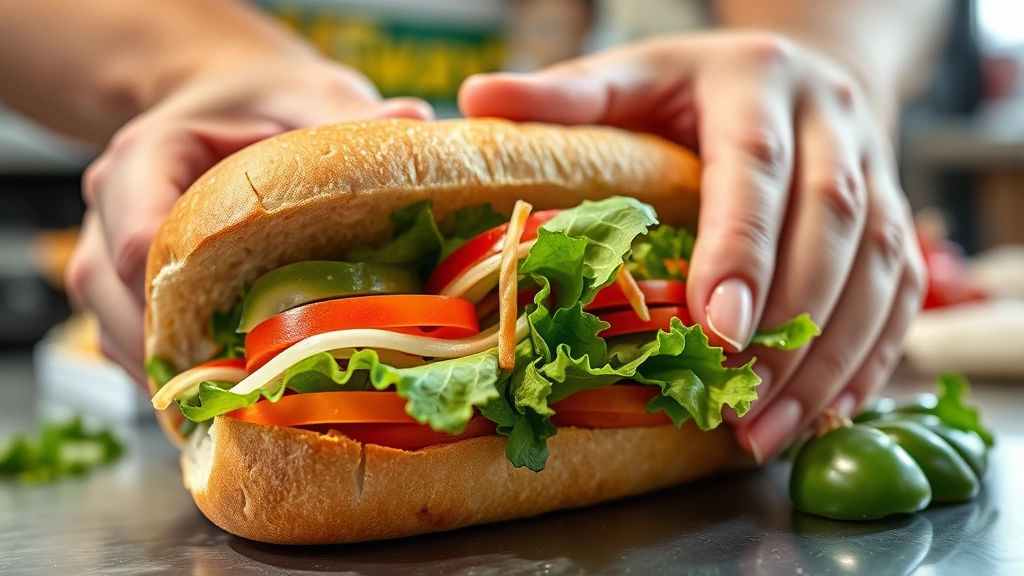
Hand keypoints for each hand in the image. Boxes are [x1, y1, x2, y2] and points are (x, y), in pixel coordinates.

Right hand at [66, 56, 432, 382]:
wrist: (230, 103)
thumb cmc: (270, 103)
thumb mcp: (313, 98)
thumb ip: (351, 116)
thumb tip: (416, 119)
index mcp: (144, 158)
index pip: (144, 246)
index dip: (193, 309)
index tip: (257, 352)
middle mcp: (108, 209)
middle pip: (119, 305)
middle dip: (185, 359)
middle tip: (257, 402)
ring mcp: (105, 253)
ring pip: (116, 336)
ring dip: (175, 379)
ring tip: (243, 410)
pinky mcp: (120, 288)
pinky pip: (128, 347)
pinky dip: (173, 377)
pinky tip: (227, 396)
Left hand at [459, 32, 925, 461]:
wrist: (799, 71)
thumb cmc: (695, 87)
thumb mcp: (632, 76)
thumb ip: (568, 95)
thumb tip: (481, 97)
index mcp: (757, 81)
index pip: (756, 166)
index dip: (742, 248)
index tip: (716, 327)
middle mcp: (832, 121)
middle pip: (832, 222)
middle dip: (790, 318)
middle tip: (739, 395)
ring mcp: (879, 169)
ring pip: (879, 266)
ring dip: (830, 354)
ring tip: (770, 427)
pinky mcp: (896, 217)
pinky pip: (903, 290)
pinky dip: (870, 355)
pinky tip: (825, 409)